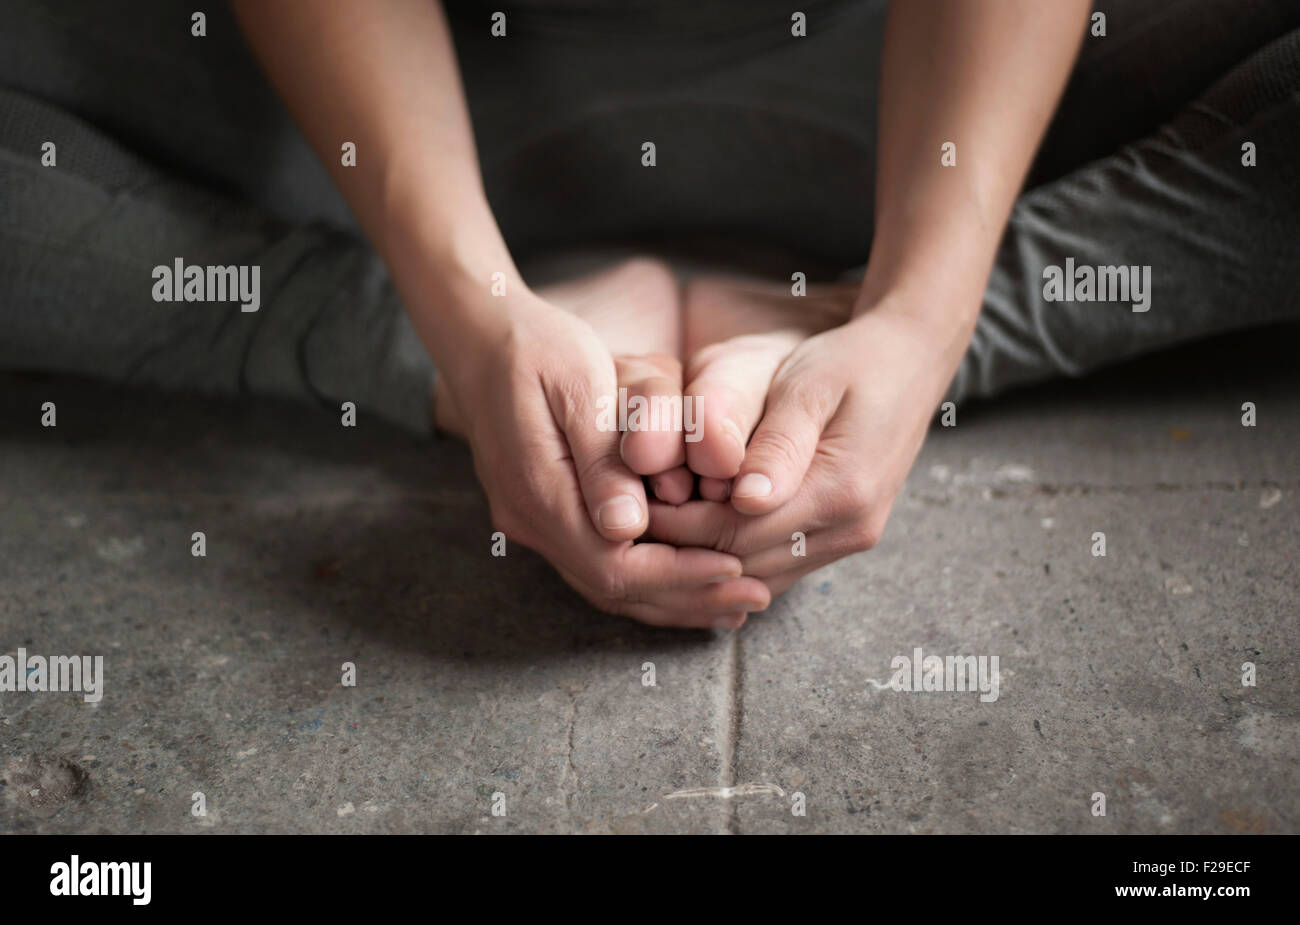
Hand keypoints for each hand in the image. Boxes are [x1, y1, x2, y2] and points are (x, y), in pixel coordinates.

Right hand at [437, 288, 769, 626]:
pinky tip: (691, 579)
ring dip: (672, 598)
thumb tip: (627, 528)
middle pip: (614, 588)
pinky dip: (649, 579)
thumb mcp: (580, 385)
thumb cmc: (539, 348)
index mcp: (539, 492)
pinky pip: (597, 564)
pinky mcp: (544, 514)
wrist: (480, 336)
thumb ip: (601, 459)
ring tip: (733, 601)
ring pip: (606, 586)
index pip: (615, 565)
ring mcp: (532, 522)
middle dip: (688, 597)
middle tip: (755, 596)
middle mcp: (530, 520)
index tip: (736, 567)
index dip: (680, 575)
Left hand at [649, 295, 971, 595]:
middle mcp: (850, 529)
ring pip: (757, 573)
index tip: (632, 501)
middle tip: (631, 518)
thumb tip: (748, 498)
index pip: (735, 532)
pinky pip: (778, 565)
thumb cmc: (848, 361)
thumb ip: (778, 442)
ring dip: (706, 555)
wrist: (910, 360)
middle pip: (742, 562)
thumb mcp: (807, 386)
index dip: (677, 525)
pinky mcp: (845, 538)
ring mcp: (851, 540)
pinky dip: (736, 552)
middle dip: (683, 547)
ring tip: (658, 521)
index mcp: (841, 492)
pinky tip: (702, 524)